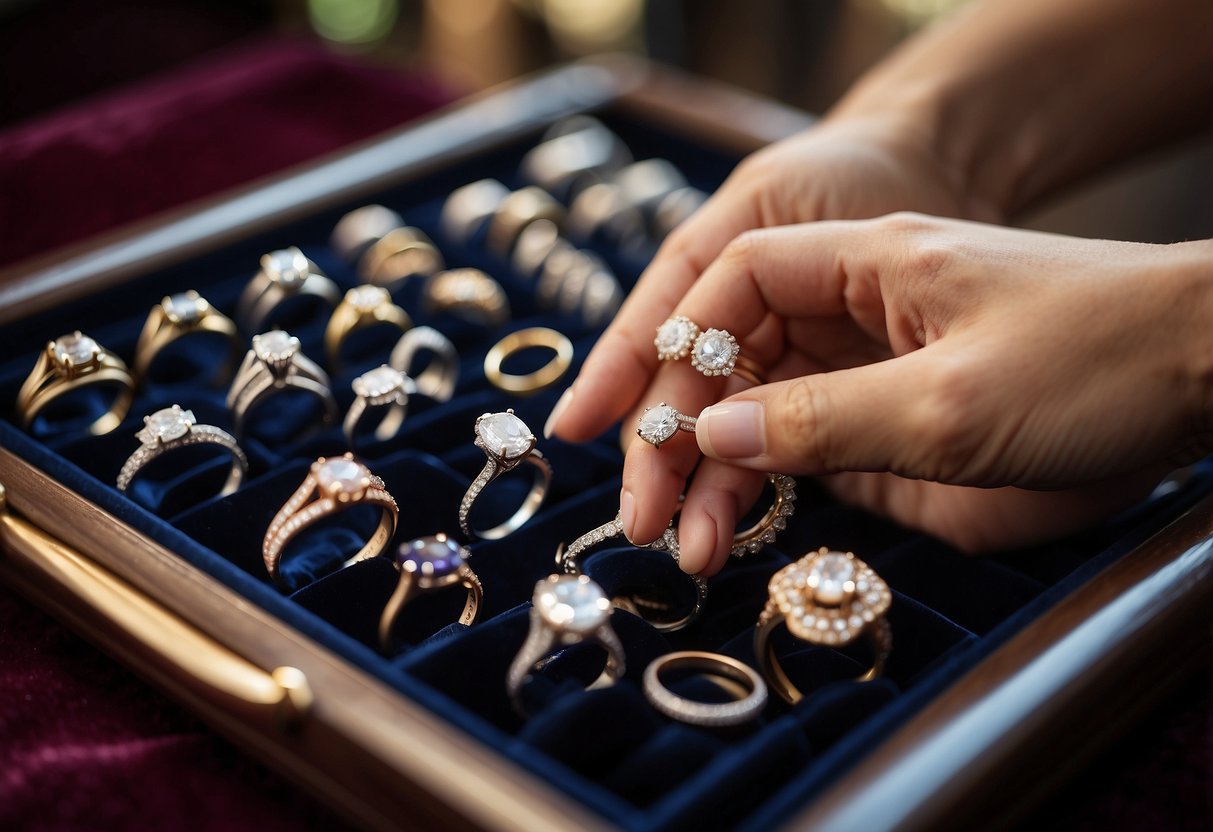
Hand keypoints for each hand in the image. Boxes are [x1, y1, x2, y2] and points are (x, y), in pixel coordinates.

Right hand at [675, 215, 1210, 570]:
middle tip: (648, 514)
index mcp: (869, 263)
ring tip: (697, 548)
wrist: (1210, 377)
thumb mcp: (948, 405)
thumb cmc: (1097, 364)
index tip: (638, 424)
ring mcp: (885, 365)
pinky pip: (820, 442)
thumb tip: (708, 436)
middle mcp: (865, 308)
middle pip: (741, 356)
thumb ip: (818, 423)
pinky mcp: (908, 417)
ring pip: (773, 409)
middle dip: (686, 432)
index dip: (676, 349)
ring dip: (727, 474)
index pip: (737, 285)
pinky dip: (779, 483)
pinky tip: (748, 525)